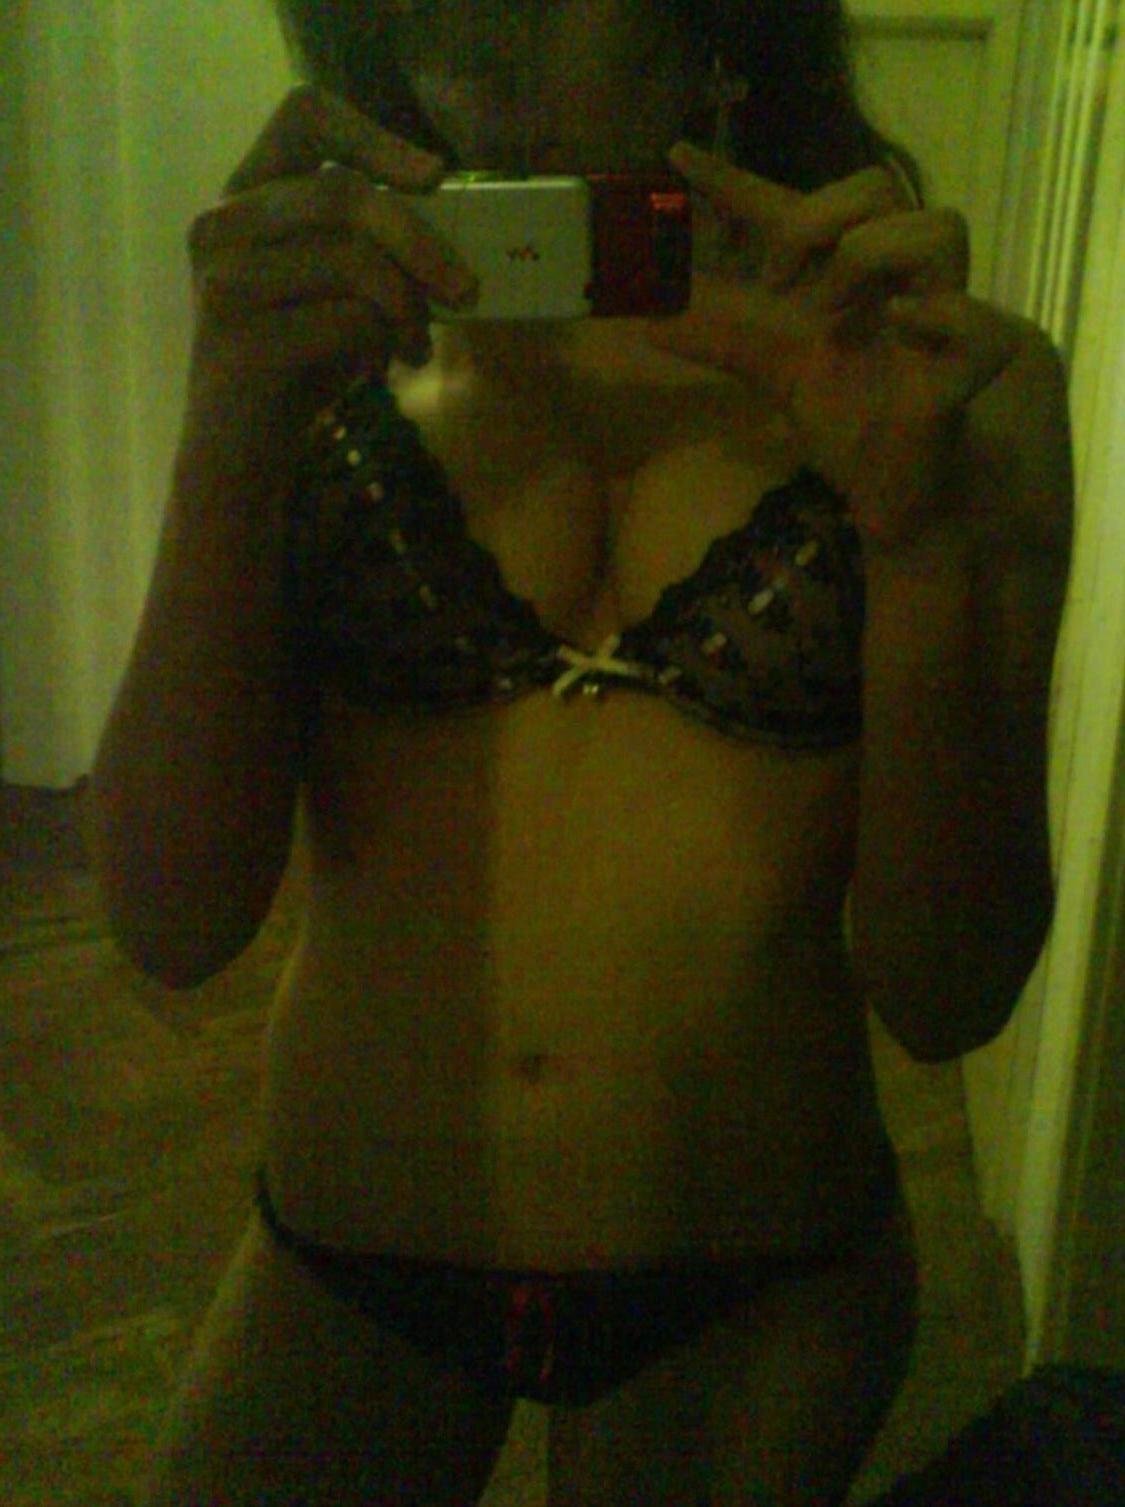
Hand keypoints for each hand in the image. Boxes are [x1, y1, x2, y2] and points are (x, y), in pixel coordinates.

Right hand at [185, 84, 479, 443]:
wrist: (239, 453)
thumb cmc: (297, 364)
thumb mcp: (334, 292)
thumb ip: (369, 247)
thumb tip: (456, 231)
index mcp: (245, 196)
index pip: (305, 115)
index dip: (376, 137)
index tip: (435, 179)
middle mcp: (221, 226)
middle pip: (344, 195)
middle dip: (420, 242)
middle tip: (464, 291)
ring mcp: (222, 283)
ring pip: (351, 261)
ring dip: (406, 308)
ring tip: (414, 346)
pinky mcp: (238, 342)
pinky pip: (345, 323)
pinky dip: (382, 345)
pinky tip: (379, 370)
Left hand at [647, 142, 1030, 554]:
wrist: (891, 485)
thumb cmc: (843, 414)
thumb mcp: (766, 368)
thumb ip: (711, 338)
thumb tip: (638, 320)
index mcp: (839, 269)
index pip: (788, 205)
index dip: (733, 181)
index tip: (675, 160)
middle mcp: (892, 274)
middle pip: (877, 183)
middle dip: (818, 222)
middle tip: (778, 284)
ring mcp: (939, 310)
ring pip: (938, 226)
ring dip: (873, 260)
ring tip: (835, 320)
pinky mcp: (969, 363)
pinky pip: (980, 324)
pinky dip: (943, 319)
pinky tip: (903, 329)